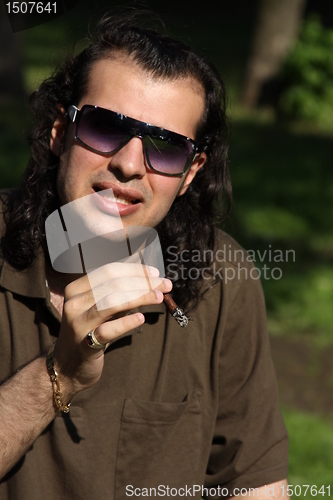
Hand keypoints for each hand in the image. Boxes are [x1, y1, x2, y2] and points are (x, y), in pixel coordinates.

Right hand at [53, 262, 171, 396]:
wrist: (67, 368)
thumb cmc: (89, 333)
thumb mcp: (100, 310)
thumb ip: (118, 295)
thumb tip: (150, 280)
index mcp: (76, 289)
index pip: (109, 271)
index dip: (135, 270)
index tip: (156, 273)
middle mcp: (74, 303)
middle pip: (114, 285)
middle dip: (143, 283)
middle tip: (166, 285)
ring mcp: (78, 324)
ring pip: (111, 302)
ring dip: (140, 297)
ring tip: (159, 297)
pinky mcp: (84, 345)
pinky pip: (108, 330)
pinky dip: (126, 322)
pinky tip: (141, 318)